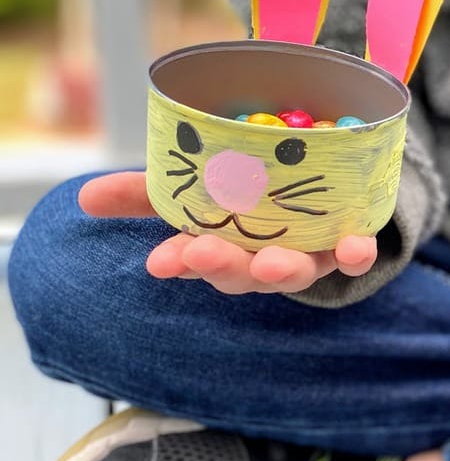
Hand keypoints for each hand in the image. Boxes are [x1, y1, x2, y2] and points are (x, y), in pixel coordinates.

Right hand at [80, 172, 377, 294]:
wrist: (322, 191)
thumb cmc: (246, 197)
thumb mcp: (194, 188)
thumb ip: (145, 192)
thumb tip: (83, 197)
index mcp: (223, 250)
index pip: (194, 261)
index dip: (179, 261)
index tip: (161, 260)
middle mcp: (263, 262)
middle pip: (243, 272)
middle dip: (222, 265)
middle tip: (203, 254)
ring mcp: (307, 257)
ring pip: (296, 271)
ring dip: (284, 269)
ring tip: (273, 263)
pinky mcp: (346, 247)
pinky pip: (353, 256)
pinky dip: (356, 254)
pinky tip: (355, 246)